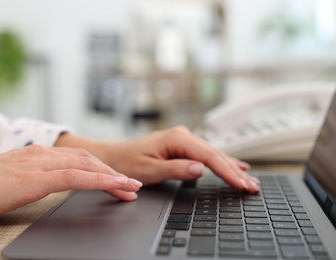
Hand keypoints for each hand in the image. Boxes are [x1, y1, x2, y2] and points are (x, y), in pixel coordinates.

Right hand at [0, 145, 141, 221]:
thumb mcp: (15, 179)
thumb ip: (35, 177)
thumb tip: (49, 183)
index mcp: (38, 154)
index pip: (79, 158)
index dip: (101, 168)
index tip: (117, 178)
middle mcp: (43, 154)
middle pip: (88, 160)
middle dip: (112, 172)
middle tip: (131, 184)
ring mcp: (40, 162)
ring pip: (87, 166)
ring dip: (112, 176)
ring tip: (130, 187)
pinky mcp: (36, 177)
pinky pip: (76, 177)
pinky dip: (99, 180)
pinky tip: (114, 186)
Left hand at [55, 126, 258, 191]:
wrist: (114, 156)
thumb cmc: (127, 162)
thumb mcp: (150, 170)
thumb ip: (176, 169)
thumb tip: (201, 169)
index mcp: (177, 139)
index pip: (209, 157)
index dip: (227, 171)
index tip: (241, 183)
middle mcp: (183, 135)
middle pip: (215, 154)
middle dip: (235, 171)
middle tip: (252, 186)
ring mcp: (183, 140)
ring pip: (214, 154)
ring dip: (232, 167)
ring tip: (249, 180)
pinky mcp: (182, 146)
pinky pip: (207, 155)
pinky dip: (222, 163)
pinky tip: (235, 165)